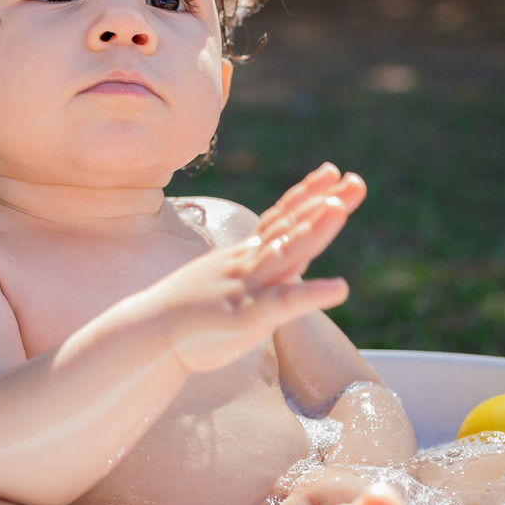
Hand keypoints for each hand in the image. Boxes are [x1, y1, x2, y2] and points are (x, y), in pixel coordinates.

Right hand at [146, 163, 366, 373]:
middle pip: (291, 226)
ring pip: (285, 252)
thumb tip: (292, 263)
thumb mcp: (228, 280)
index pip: (280, 216)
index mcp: (245, 255)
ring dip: (315, 229)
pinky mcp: (246, 316)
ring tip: (341, 208)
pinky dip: (312, 293)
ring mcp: (247, 286)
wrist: (148, 332)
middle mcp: (248, 262)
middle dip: (325, 202)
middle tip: (356, 180)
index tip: (332, 172)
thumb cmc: (189, 311)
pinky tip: (340, 287)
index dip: (307, 194)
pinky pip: (283, 303)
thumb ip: (262, 269)